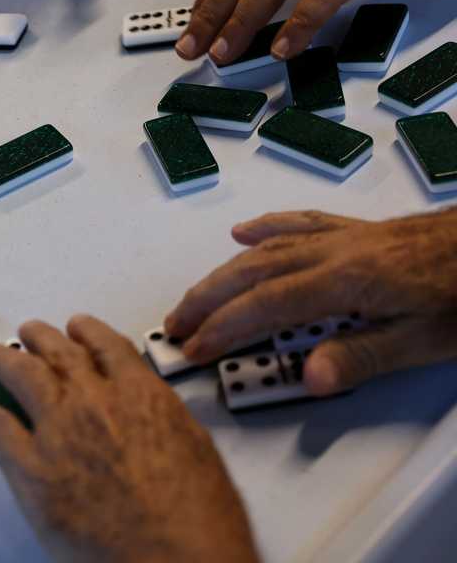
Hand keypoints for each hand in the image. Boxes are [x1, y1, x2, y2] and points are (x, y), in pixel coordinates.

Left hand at [0, 316, 256, 561]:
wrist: (176, 561)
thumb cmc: (198, 523)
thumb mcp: (198, 451)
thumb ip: (164, 422)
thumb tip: (151, 416)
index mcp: (142, 395)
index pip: (106, 345)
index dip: (87, 332)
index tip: (78, 328)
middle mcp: (96, 401)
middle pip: (57, 352)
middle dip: (39, 339)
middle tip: (29, 334)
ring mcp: (59, 431)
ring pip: (19, 374)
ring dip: (2, 359)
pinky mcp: (30, 469)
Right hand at [166, 209, 456, 395]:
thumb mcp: (426, 341)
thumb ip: (362, 357)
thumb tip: (308, 376)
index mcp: (346, 280)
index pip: (265, 304)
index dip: (223, 327)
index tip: (194, 348)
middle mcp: (334, 252)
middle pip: (251, 273)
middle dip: (206, 299)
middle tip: (175, 325)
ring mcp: (343, 237)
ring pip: (266, 249)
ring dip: (223, 273)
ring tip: (196, 295)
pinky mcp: (358, 232)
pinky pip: (299, 223)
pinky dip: (266, 230)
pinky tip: (245, 234)